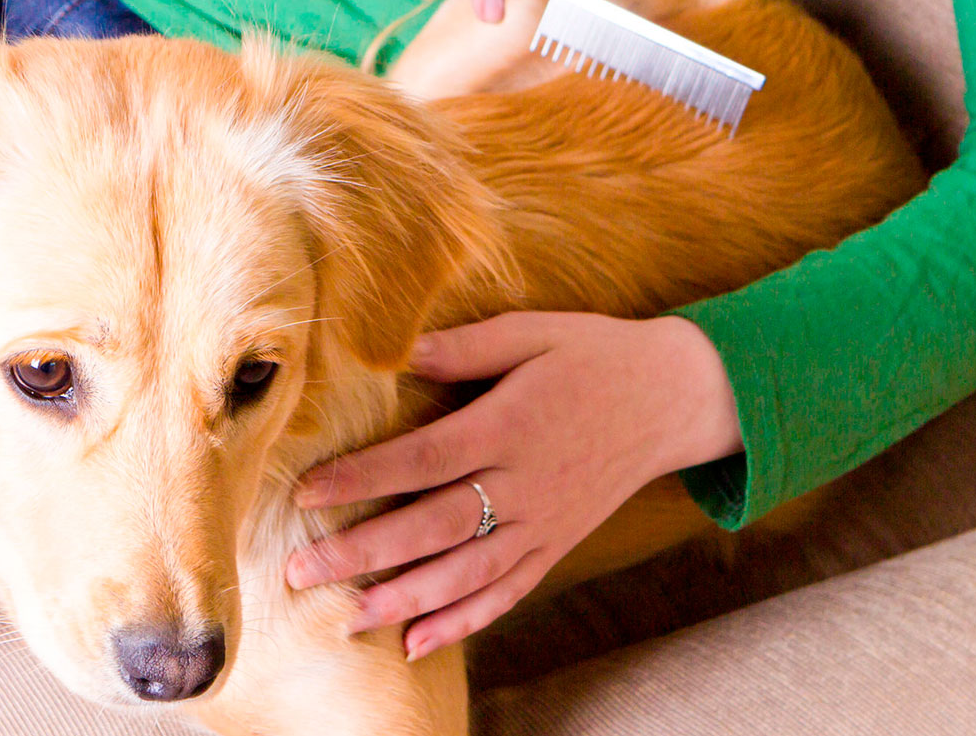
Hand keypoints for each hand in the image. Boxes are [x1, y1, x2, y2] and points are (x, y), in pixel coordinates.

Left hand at [284, 313, 743, 659]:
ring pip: (466, 573)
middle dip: (363, 552)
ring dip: (403, 600)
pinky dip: (462, 621)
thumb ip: (464, 346)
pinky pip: (506, 592)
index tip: (307, 493)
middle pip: (434, 526)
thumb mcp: (533, 331)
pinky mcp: (556, 545)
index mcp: (511, 425)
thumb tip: (397, 350)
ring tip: (347, 616)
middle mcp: (525, 483)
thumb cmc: (594, 354)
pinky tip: (416, 643)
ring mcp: (543, 522)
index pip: (424, 458)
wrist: (674, 396)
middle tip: (300, 571)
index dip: (363, 477)